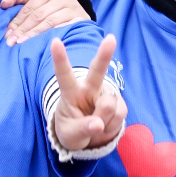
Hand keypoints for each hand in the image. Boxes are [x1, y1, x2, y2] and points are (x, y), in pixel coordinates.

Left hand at [0, 0, 89, 45]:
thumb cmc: (48, 1)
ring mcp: (73, 8)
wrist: (74, 6)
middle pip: (38, 16)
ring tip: (22, 44)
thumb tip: (3, 4)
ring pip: (50, 23)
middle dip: (23, 30)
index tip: (7, 34)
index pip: (29, 8)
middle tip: (11, 42)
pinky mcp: (81, 19)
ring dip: (34, 35)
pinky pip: (65, 29)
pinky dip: (53, 37)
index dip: (17, 21)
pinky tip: (43, 44)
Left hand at [50, 34, 124, 150]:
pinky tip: (105, 125)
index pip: (64, 74)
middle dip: (104, 55)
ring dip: (104, 121)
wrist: (88, 138)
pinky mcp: (120, 103)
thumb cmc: (72, 131)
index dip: (60, 59)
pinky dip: (112, 125)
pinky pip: (120, 115)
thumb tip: (99, 125)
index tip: (55, 41)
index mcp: (71, 92)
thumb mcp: (70, 135)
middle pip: (97, 70)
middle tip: (111, 39)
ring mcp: (106, 94)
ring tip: (96, 126)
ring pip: (109, 105)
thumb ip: (82, 129)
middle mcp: (89, 89)